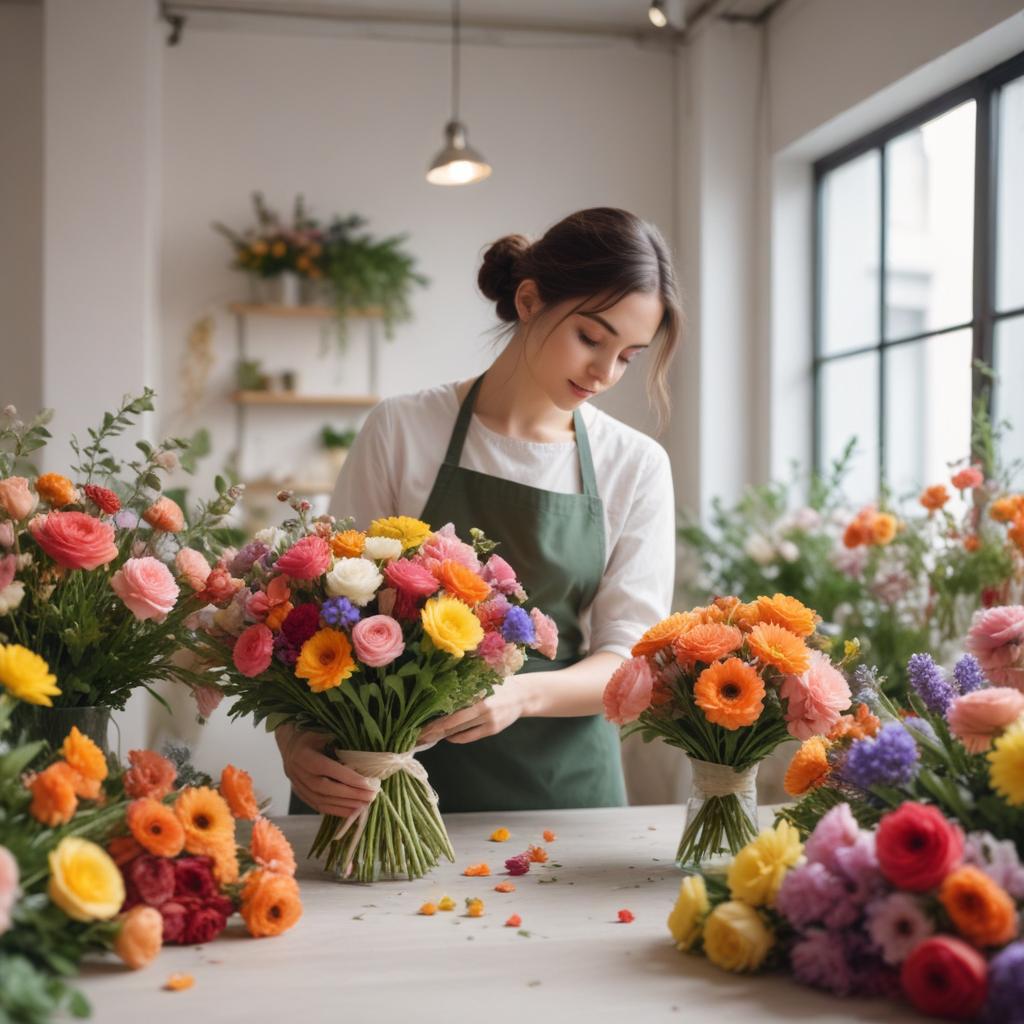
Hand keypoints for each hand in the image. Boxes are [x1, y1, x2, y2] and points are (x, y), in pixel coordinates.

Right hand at [275, 723, 378, 817]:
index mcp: (304, 754)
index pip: (328, 769)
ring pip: (320, 800)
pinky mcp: (299, 793)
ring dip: (344, 805)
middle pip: (325, 788)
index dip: (349, 778)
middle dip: (350, 794)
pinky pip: (316, 805)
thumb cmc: (313, 734)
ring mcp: (296, 784)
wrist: (290, 741)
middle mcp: (297, 771)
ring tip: (364, 806)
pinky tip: (350, 811)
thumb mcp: (325, 732)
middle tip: (371, 796)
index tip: (369, 784)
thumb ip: (340, 744)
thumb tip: (365, 757)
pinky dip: (334, 810)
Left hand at [418, 678, 534, 746]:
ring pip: (460, 732)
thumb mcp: (483, 680)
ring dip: (442, 736)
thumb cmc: (499, 683)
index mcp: (479, 694)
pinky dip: (456, 737)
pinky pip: (469, 737)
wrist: (523, 695)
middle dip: (434, 730)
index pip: (451, 709)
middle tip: (418, 735)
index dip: (435, 718)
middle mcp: (483, 709)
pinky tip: (448, 736)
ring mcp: (488, 721)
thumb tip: (437, 689)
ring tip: (428, 737)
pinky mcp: (492, 730)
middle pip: (452, 723)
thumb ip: (465, 687)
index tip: (420, 722)